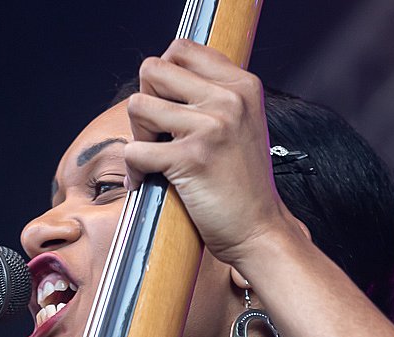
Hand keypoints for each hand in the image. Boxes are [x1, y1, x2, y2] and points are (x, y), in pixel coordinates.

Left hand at [124, 39, 291, 265]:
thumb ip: (211, 94)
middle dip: (145, 102)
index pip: (181, 49)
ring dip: (137, 136)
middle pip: (152, 70)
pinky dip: (134, 170)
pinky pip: (134, 151)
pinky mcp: (192, 158)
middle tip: (155, 134)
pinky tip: (147, 181)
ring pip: (138, 105)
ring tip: (154, 158)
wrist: (259, 230)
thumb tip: (162, 76)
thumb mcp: (240, 123)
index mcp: (241, 85)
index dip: (162, 78)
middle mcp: (229, 99)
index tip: (166, 107)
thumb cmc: (241, 181)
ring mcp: (212, 126)